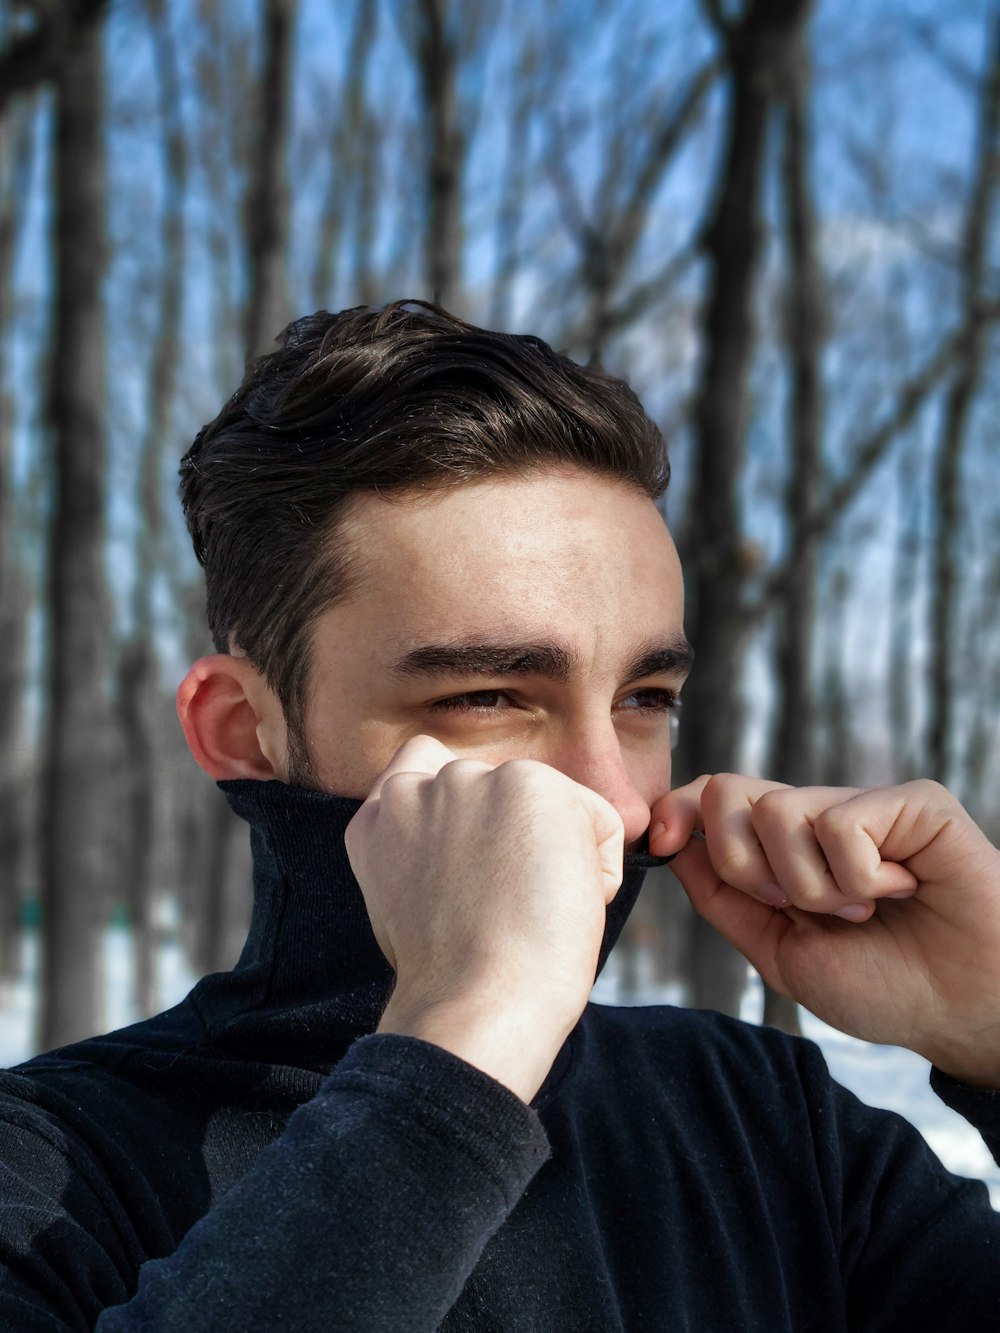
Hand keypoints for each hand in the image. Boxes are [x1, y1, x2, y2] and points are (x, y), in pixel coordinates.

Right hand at [345, 735, 624, 1100]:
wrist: (476, 1005)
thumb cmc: (454, 980)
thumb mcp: (408, 900)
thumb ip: (426, 848)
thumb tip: (477, 843)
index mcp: (379, 816)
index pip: (426, 763)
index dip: (467, 811)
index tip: (474, 872)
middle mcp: (417, 787)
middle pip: (501, 791)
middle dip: (517, 840)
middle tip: (502, 910)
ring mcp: (472, 780)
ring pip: (550, 806)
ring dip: (556, 854)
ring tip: (527, 913)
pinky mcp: (531, 783)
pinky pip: (599, 821)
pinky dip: (597, 869)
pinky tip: (557, 908)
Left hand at [649, 776, 999, 1087]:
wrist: (963, 1012)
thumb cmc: (883, 986)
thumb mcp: (780, 952)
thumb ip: (723, 898)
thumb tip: (670, 842)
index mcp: (783, 848)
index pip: (711, 798)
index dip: (674, 809)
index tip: (658, 840)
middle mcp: (818, 815)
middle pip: (728, 791)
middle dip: (742, 863)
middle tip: (798, 907)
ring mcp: (863, 804)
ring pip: (778, 812)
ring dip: (810, 885)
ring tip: (862, 908)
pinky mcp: (912, 802)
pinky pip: (841, 826)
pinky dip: (863, 879)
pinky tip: (904, 891)